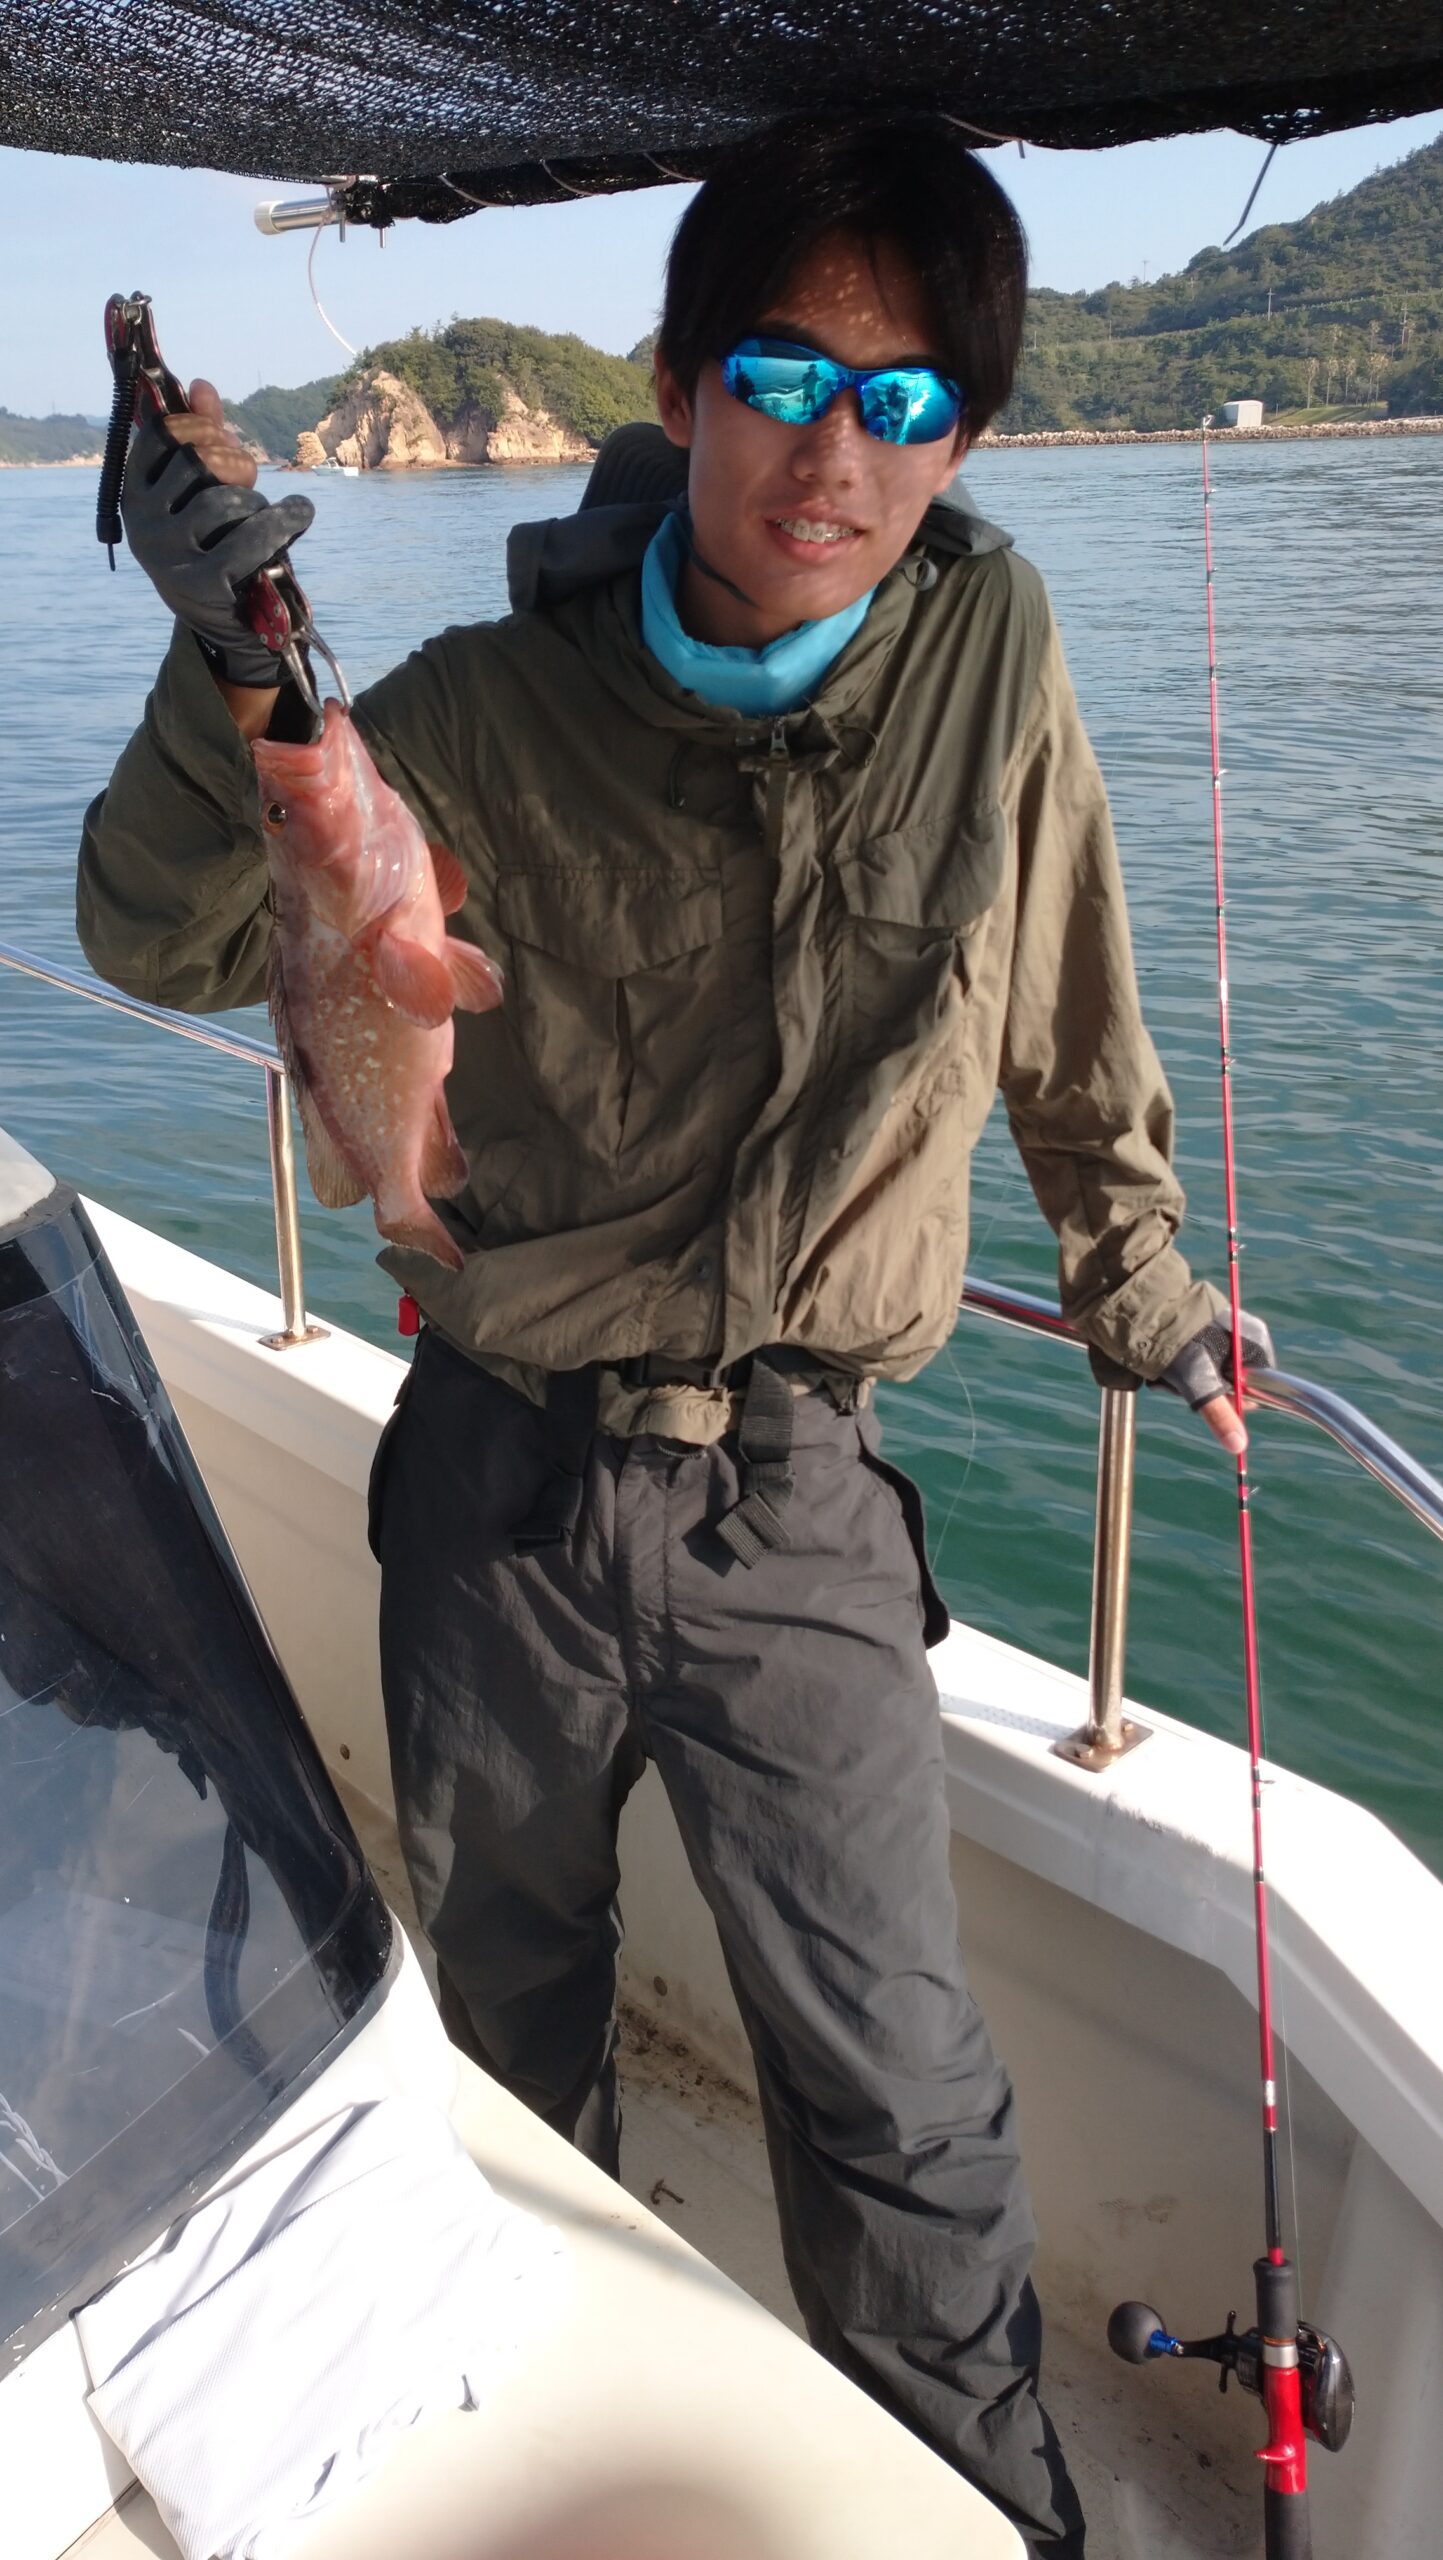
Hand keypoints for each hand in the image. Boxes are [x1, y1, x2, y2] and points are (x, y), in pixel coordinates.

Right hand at [120, 376, 314, 687]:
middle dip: (234, 465)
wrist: (228, 627)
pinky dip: (283, 521)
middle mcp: (141, 523)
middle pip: (197, 462)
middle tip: (249, 483)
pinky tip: (301, 514)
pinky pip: (251, 536)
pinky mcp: (202, 582)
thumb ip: (204, 437)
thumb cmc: (215, 546)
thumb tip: (201, 385)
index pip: (164, 433)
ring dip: (255, 504)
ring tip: (265, 518)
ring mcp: (168, 555)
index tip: (223, 440)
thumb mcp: (206, 490)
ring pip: (225, 499)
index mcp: (133, 493)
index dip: (202, 429)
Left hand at [1158, 1309, 1276, 1459]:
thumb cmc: (1173, 1340)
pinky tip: (1162, 1364)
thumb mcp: (1196, 1381)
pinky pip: (1193, 1362)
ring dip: (1186, 1381)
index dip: (1236, 1396)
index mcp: (1254, 1339)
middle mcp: (1241, 1333)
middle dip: (1204, 1390)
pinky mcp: (1196, 1331)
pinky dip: (1176, 1368)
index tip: (1214, 1396)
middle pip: (1231, 1381)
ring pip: (1208, 1374)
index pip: (1258, 1383)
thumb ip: (1219, 1414)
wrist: (1139, 1304)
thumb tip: (1238, 1445)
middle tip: (1181, 1383)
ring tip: (1166, 1372)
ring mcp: (1219, 1331)